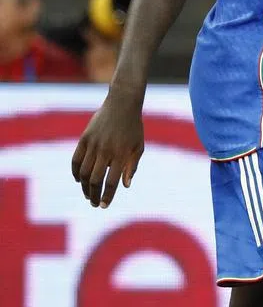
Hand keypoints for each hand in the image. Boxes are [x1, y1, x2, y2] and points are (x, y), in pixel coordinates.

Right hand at [71, 90, 144, 207]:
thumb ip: (132, 166)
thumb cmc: (133, 127)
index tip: (104, 206)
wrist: (122, 104)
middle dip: (94, 195)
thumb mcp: (138, 146)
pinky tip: (79, 180)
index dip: (107, 196)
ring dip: (84, 187)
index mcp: (121, 154)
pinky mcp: (84, 139)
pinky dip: (75, 172)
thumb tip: (125, 186)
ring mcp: (93, 144)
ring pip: (83, 172)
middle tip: (95, 203)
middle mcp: (106, 151)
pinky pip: (75, 160)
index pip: (111, 182)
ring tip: (88, 194)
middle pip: (95, 180)